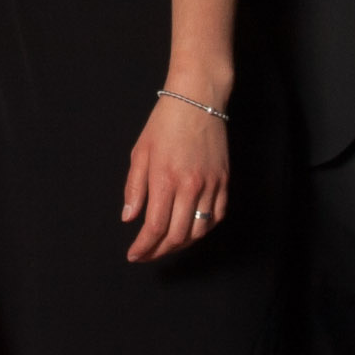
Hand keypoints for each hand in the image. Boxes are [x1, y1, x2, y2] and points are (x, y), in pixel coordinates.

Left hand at [121, 90, 230, 262]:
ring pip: (199, 230)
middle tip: (147, 254)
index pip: (154, 227)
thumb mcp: (140, 152)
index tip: (134, 255)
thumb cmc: (165, 122)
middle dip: (159, 250)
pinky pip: (217, 216)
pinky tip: (191, 230)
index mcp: (165, 179)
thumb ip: (134, 188)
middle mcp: (190, 186)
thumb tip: (129, 218)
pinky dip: (203, 229)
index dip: (144, 247)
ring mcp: (211, 185)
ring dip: (181, 244)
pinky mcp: (224, 181)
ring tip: (167, 244)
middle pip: (177, 235)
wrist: (198, 99)